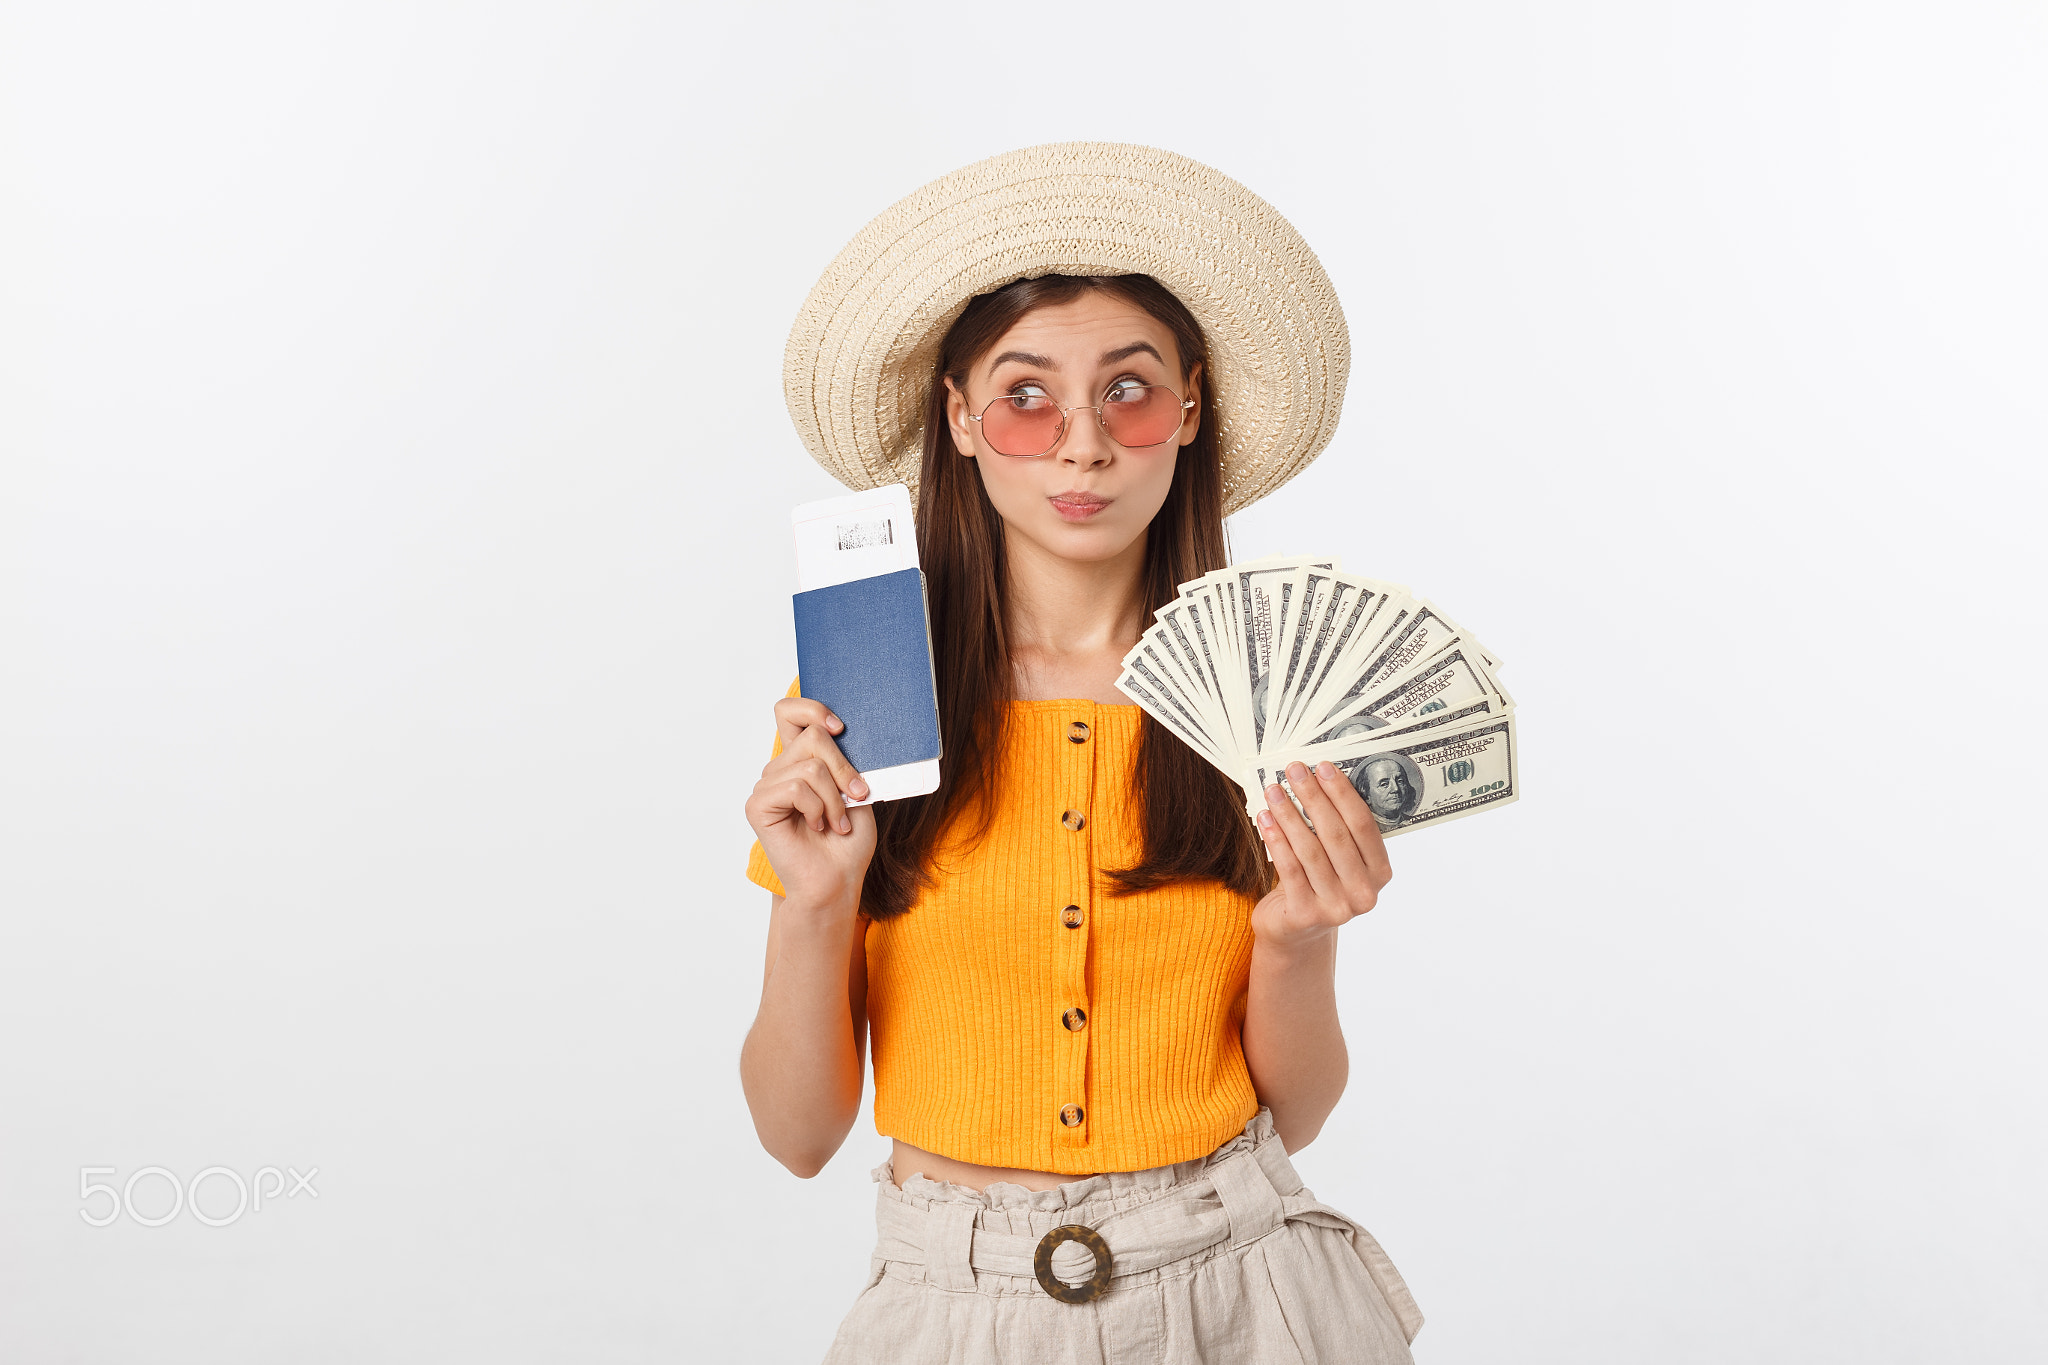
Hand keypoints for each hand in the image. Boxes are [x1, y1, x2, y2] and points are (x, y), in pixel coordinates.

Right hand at [744, 695, 876, 910]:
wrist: (837, 880)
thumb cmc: (847, 841)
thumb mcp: (854, 789)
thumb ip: (842, 758)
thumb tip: (836, 731)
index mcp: (799, 760)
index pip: (789, 712)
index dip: (812, 709)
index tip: (840, 728)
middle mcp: (779, 769)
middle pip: (812, 736)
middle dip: (844, 768)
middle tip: (856, 796)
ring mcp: (766, 786)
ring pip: (810, 766)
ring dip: (834, 799)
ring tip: (837, 823)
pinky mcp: (758, 805)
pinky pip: (796, 788)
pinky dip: (818, 809)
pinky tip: (817, 827)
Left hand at [1250, 760, 1392, 952]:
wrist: (1296, 931)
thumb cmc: (1318, 882)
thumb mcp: (1337, 859)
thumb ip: (1337, 828)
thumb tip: (1317, 778)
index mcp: (1380, 872)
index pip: (1363, 825)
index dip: (1342, 793)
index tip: (1323, 766)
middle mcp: (1364, 892)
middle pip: (1336, 835)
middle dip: (1313, 797)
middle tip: (1294, 770)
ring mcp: (1337, 907)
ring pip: (1310, 850)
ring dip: (1289, 815)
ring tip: (1273, 790)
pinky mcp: (1306, 915)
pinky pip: (1289, 869)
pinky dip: (1276, 840)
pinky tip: (1265, 818)